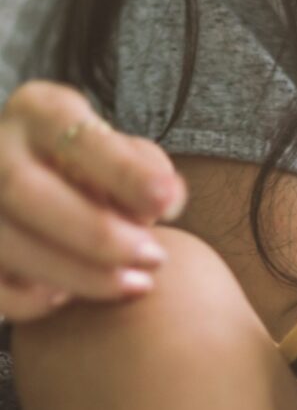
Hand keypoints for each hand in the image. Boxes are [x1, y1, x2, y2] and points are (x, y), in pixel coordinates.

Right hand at [0, 81, 186, 320]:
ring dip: (76, 273)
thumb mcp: (120, 149)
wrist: (38, 177)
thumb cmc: (91, 164)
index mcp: (39, 110)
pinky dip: (29, 298)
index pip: (77, 137)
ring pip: (4, 241)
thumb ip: (146, 169)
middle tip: (154, 257)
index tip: (167, 205)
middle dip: (96, 233)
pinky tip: (70, 298)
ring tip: (134, 283)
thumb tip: (166, 201)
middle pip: (25, 191)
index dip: (123, 173)